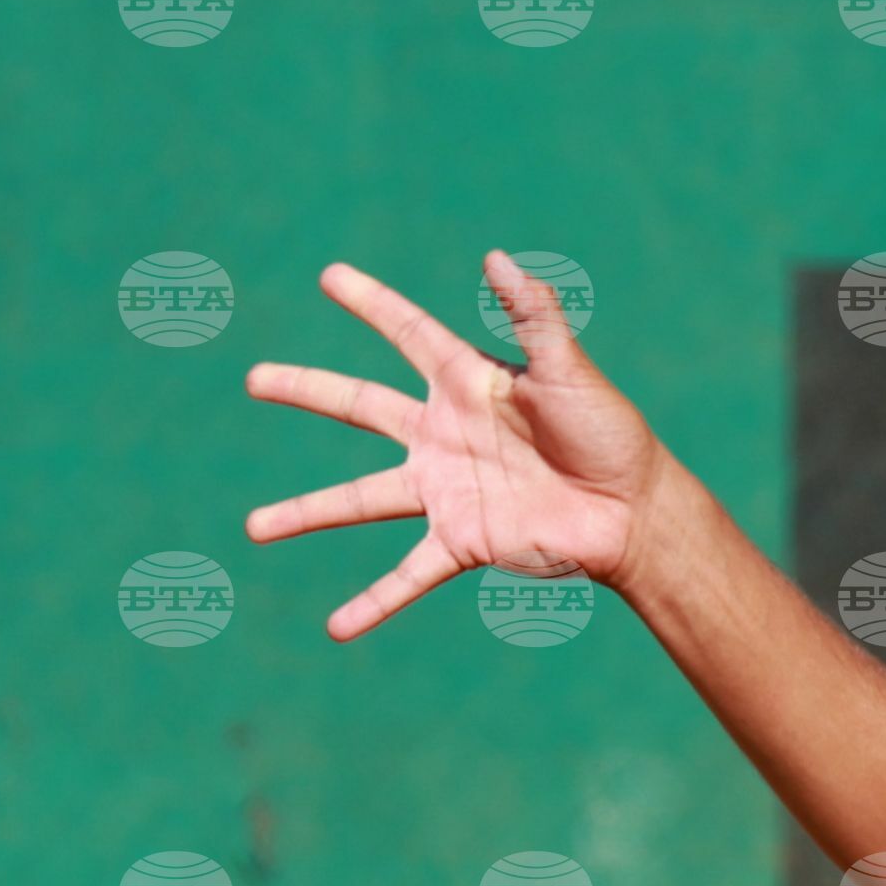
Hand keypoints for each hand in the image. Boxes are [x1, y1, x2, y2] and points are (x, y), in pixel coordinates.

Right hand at [245, 253, 675, 639]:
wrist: (631, 511)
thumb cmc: (608, 432)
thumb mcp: (569, 369)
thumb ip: (533, 315)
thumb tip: (496, 257)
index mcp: (467, 382)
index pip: (407, 333)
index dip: (370, 303)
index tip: (329, 277)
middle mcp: (443, 434)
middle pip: (359, 408)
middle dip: (307, 392)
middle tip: (254, 378)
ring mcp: (445, 490)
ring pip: (359, 499)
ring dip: (306, 514)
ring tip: (253, 527)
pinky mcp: (459, 541)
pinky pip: (406, 576)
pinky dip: (372, 603)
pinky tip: (336, 628)